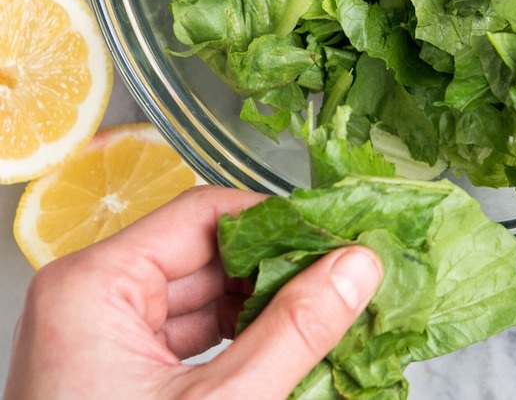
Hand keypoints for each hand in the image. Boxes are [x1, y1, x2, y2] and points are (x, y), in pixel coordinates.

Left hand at [3, 185, 381, 399]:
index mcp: (95, 284)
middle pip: (205, 252)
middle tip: (342, 273)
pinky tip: (285, 345)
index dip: (277, 220)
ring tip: (325, 308)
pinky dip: (237, 339)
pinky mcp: (116, 368)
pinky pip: (188, 332)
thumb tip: (356, 268)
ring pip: (201, 293)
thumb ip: (294, 330)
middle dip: (277, 268)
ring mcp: (102, 333)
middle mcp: (91, 296)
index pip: (204, 213)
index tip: (335, 234)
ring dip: (263, 305)